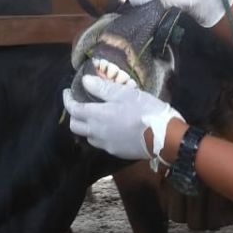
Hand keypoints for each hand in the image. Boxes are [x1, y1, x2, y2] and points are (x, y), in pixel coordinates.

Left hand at [62, 75, 181, 159]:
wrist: (164, 137)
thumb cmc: (145, 111)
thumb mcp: (125, 94)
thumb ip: (103, 88)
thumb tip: (84, 81)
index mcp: (97, 116)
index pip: (73, 109)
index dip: (68, 100)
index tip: (68, 92)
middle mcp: (97, 133)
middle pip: (75, 126)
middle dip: (74, 114)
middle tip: (80, 103)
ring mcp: (106, 145)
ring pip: (87, 136)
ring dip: (86, 126)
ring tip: (94, 115)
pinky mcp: (116, 152)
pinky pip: (100, 143)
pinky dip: (98, 134)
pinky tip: (108, 127)